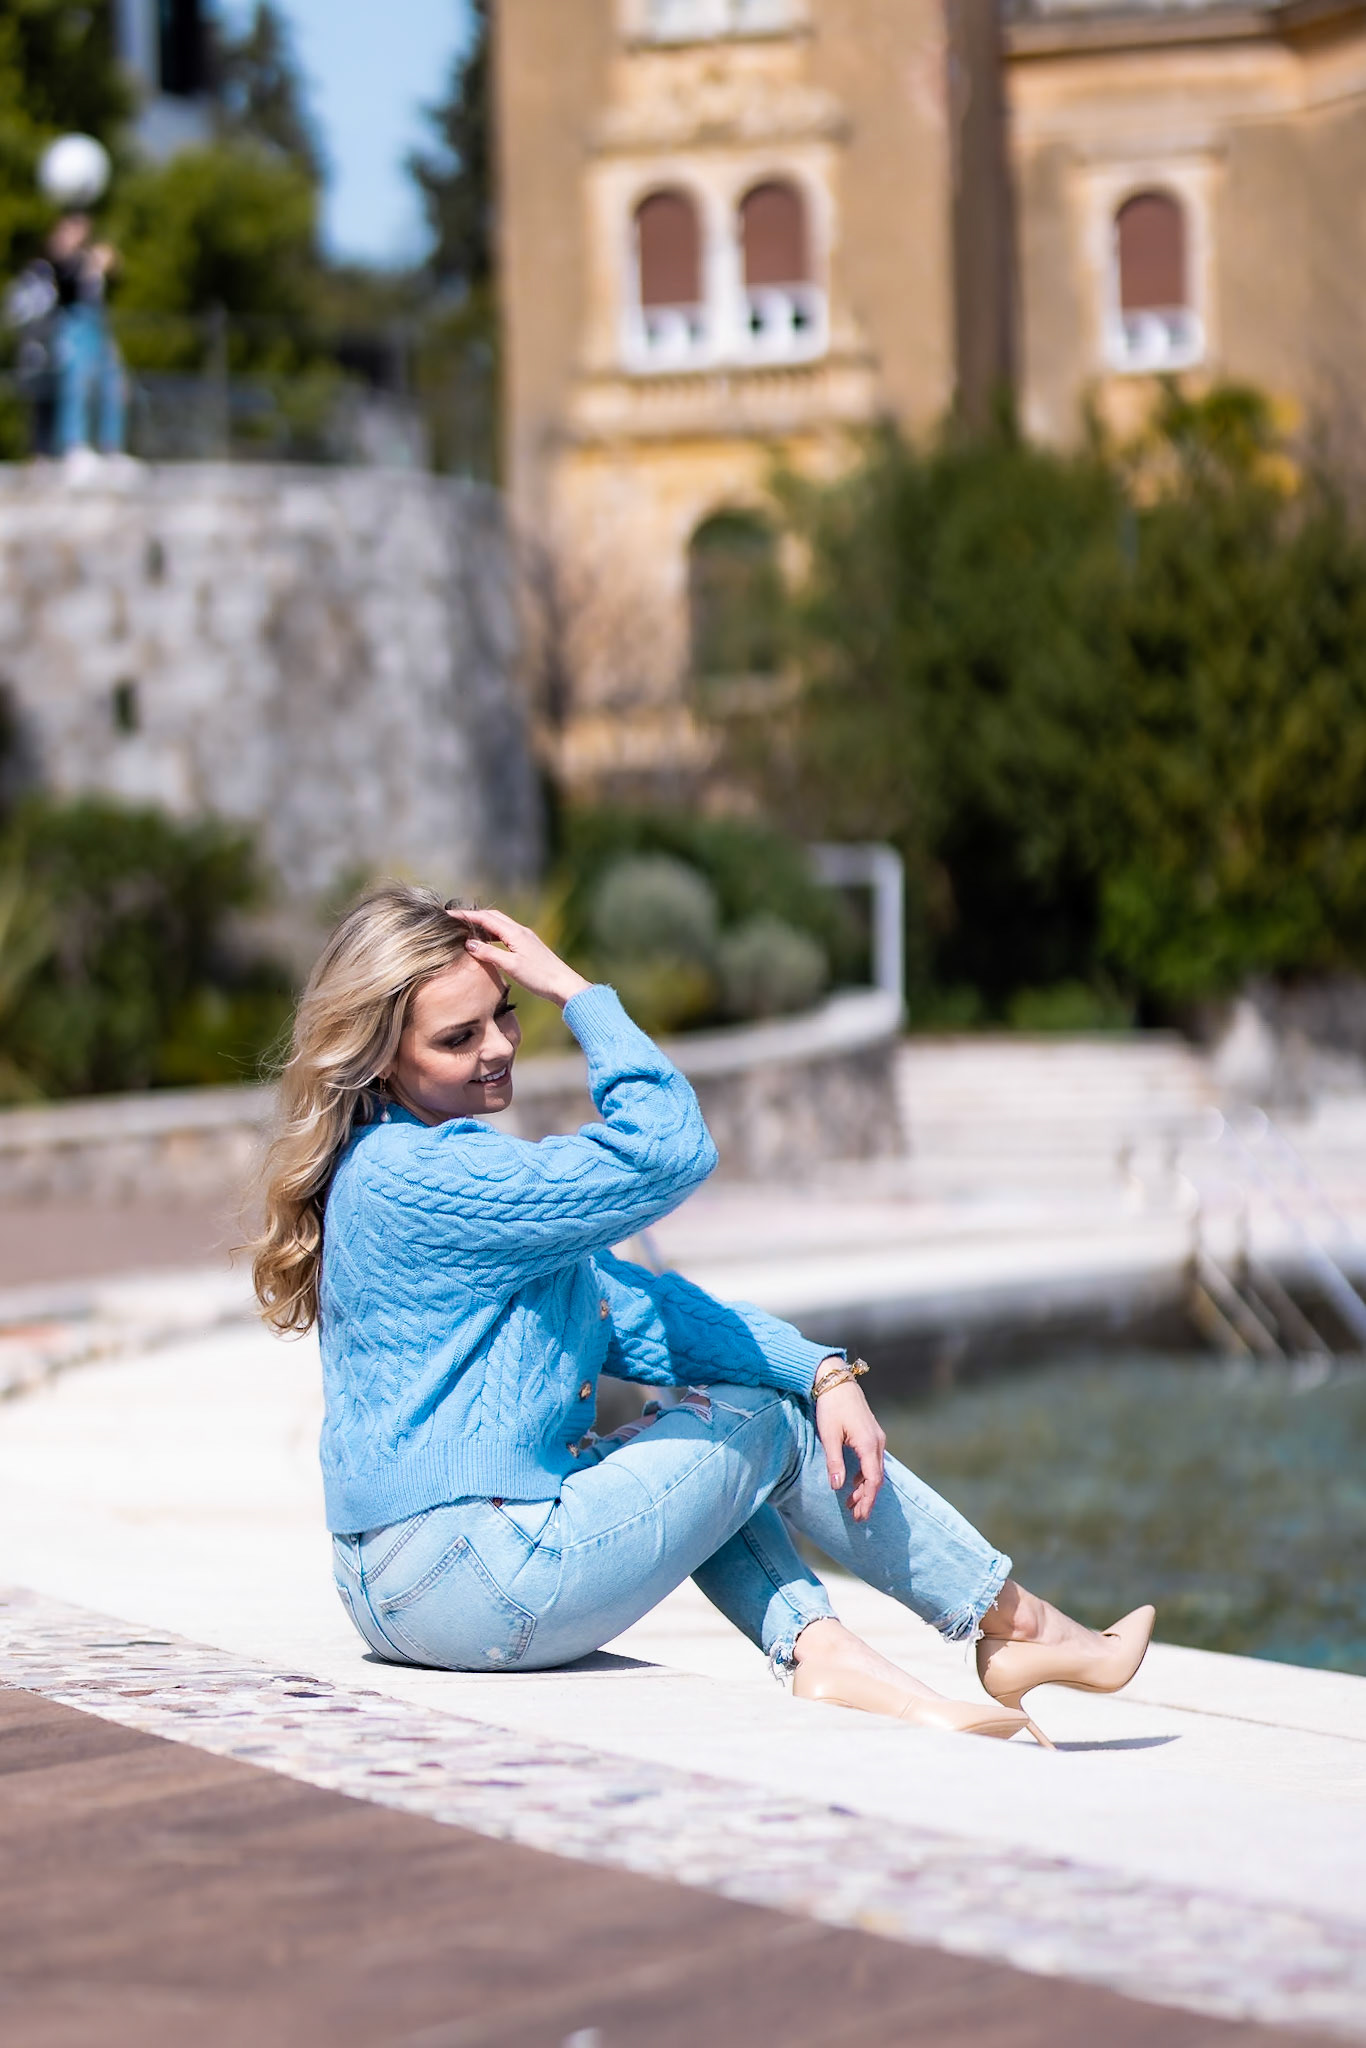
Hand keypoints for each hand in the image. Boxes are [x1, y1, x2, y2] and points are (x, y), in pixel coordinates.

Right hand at [460, 906, 590, 1009]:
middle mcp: (520, 931)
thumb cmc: (539, 977)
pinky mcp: (529, 946)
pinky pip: (506, 933)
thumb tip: (469, 943)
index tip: (449, 915)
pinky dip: (493, 934)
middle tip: (455, 920)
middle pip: (492, 917)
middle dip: (473, 916)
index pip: (485, 918)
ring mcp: (525, 937)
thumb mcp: (511, 966)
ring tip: (467, 930)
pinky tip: (488, 942)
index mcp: (515, 933)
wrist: (564, 985)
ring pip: (500, 924)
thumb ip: (489, 953)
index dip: (466, 916)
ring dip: (483, 924)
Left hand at [815, 1376, 885, 1522]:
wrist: (835, 1380)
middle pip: (877, 1478)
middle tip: (857, 1517)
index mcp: (868, 1444)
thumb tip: (837, 1487)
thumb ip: (834, 1462)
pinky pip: (872, 1461)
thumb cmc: (831, 1406)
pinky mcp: (871, 1434)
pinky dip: (865, 1475)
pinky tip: (854, 1483)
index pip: (873, 1481)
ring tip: (852, 1504)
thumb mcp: (829, 1436)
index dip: (867, 1501)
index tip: (860, 1516)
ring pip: (875, 1470)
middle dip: (867, 1499)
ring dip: (865, 1488)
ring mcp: (876, 1437)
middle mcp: (877, 1442)